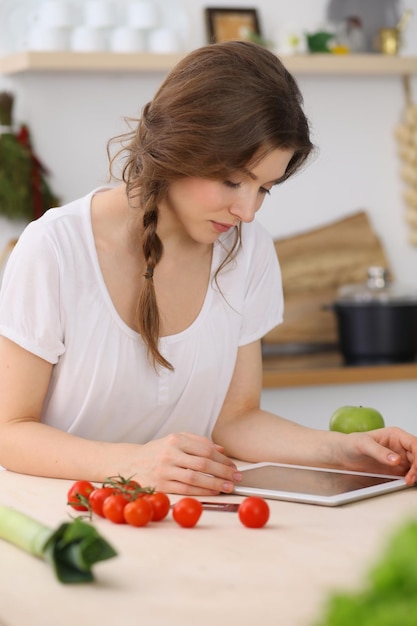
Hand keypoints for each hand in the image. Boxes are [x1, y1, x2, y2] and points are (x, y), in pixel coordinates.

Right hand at [125, 432, 240, 495]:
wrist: (129, 463)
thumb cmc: (157, 452)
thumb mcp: (175, 440)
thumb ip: (198, 442)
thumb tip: (221, 451)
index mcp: (175, 439)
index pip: (205, 449)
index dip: (222, 459)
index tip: (233, 466)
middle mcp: (169, 454)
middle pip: (203, 463)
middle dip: (223, 472)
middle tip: (237, 478)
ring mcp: (164, 471)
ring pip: (195, 478)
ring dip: (215, 484)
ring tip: (228, 487)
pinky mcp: (160, 486)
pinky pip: (185, 490)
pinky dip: (202, 492)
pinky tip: (212, 492)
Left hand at [338, 426, 416, 484]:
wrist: (342, 455)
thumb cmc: (350, 444)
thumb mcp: (363, 445)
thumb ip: (379, 452)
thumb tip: (396, 460)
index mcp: (395, 435)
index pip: (415, 444)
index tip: (412, 470)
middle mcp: (400, 446)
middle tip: (410, 479)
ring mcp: (400, 459)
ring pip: (416, 466)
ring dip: (416, 475)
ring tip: (407, 482)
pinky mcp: (396, 470)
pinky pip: (410, 475)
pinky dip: (412, 479)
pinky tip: (406, 483)